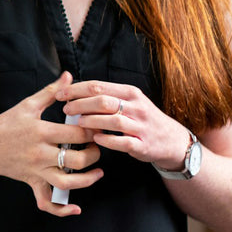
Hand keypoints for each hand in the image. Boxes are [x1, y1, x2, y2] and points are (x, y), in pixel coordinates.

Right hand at [0, 72, 102, 215]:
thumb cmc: (6, 123)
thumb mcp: (27, 105)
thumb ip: (51, 92)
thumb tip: (69, 76)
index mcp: (40, 131)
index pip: (77, 134)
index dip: (93, 130)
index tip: (99, 126)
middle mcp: (40, 154)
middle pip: (77, 159)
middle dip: (94, 153)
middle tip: (97, 146)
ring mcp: (36, 171)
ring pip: (68, 183)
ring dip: (88, 180)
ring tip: (97, 171)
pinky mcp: (32, 183)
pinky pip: (47, 202)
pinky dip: (62, 210)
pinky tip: (76, 208)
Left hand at [56, 80, 191, 170]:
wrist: (171, 140)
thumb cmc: (142, 119)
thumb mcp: (129, 101)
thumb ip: (106, 96)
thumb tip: (74, 91)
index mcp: (130, 93)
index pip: (98, 86)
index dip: (76, 89)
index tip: (60, 94)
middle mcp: (136, 107)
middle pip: (103, 101)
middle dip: (80, 104)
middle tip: (66, 109)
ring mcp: (140, 126)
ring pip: (112, 120)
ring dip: (91, 121)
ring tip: (78, 123)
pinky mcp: (143, 144)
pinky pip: (123, 142)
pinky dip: (107, 140)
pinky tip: (95, 138)